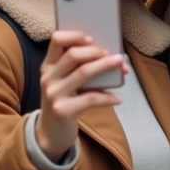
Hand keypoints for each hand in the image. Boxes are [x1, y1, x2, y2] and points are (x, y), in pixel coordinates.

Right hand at [34, 30, 128, 160]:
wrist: (50, 134)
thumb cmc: (63, 102)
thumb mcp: (62, 83)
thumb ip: (76, 69)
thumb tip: (110, 57)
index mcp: (48, 66)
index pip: (56, 40)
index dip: (75, 35)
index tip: (92, 38)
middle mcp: (48, 77)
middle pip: (73, 54)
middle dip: (96, 52)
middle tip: (114, 56)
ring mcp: (54, 94)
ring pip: (83, 72)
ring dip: (106, 67)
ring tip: (122, 67)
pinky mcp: (63, 110)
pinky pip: (91, 98)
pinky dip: (107, 97)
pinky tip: (117, 99)